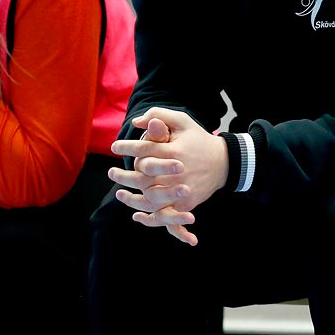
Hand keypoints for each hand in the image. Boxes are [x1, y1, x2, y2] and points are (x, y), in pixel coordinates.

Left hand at [108, 108, 227, 245]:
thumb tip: (137, 122)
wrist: (223, 162)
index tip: (114, 147)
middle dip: (123, 175)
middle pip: (143, 177)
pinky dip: (150, 218)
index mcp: (174, 151)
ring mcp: (181, 190)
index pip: (143, 149)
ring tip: (119, 193)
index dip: (126, 147)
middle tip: (111, 172)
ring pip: (150, 197)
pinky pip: (165, 215)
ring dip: (131, 198)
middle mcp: (176, 172)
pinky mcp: (186, 204)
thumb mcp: (182, 121)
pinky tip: (137, 216)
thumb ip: (159, 115)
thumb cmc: (198, 139)